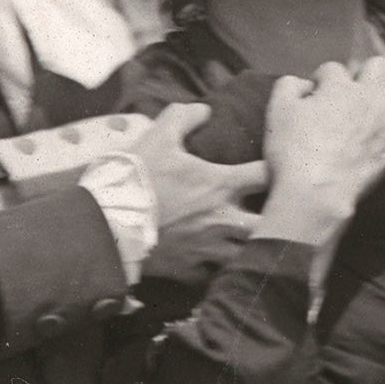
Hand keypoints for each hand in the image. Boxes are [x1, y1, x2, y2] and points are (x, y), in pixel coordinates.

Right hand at [131, 100, 269, 278]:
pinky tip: (218, 261)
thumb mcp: (158, 137)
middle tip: (274, 212)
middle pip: (272, 223)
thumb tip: (203, 109)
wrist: (107, 223)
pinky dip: (221, 268)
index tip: (274, 170)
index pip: (267, 175)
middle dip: (277, 218)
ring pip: (249, 253)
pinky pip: (217, 274)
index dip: (276, 170)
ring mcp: (211, 248)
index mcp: (221, 185)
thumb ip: (183, 117)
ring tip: (251, 240)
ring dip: (252, 245)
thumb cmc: (137, 178)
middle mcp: (225, 219)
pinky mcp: (192, 270)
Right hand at [255, 55, 384, 245]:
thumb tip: (302, 84)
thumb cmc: (293, 153)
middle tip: (360, 79)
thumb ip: (288, 87)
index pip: (332, 70)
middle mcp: (369, 97)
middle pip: (377, 65)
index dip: (322, 78)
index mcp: (338, 86)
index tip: (315, 91)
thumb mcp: (277, 111)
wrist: (315, 193)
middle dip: (368, 67)